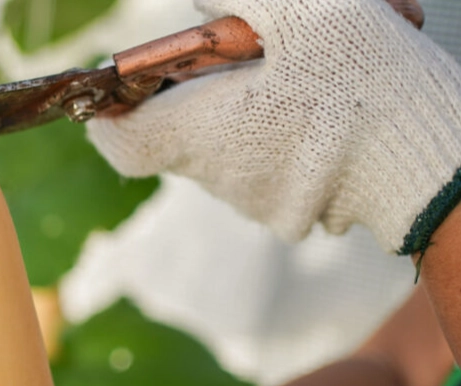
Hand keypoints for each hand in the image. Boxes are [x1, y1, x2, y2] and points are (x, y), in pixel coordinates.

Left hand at [87, 0, 460, 253]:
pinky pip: (267, 166)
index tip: (121, 90)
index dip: (111, 116)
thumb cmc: (365, 87)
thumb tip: (195, 2)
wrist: (431, 166)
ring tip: (311, 73)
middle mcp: (219, 175)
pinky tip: (328, 106)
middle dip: (205, 90)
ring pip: (228, 146)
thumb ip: (238, 0)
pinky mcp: (290, 211)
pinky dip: (282, 134)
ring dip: (252, 108)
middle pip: (181, 131)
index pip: (122, 141)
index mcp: (204, 130)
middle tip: (251, 53)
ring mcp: (255, 200)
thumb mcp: (303, 15)